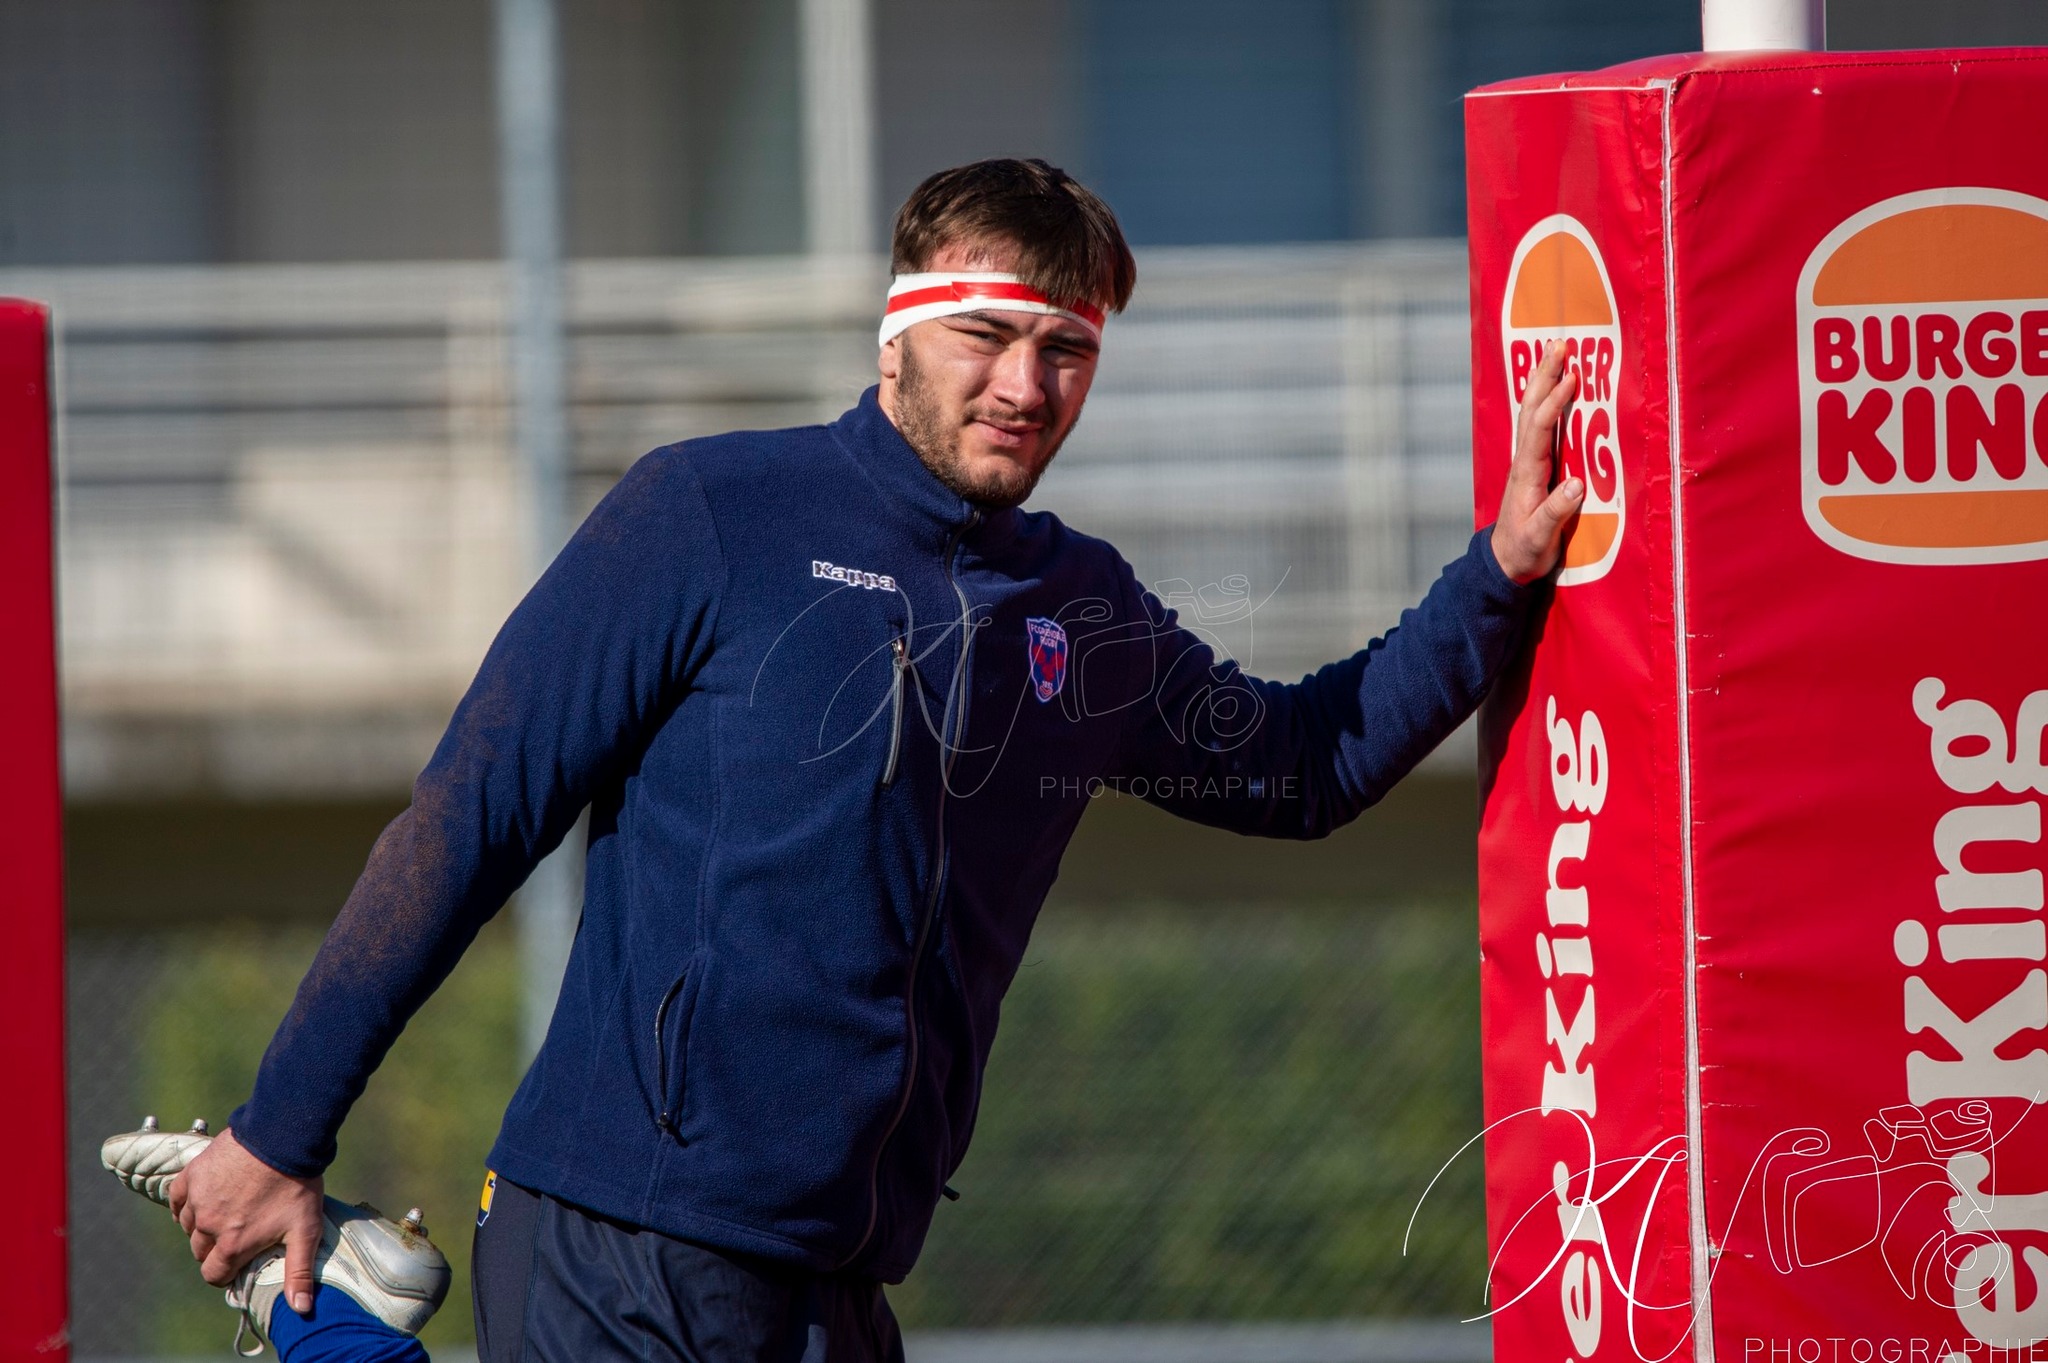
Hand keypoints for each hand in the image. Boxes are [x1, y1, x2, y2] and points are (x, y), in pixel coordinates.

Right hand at [167, 1127, 324, 1314]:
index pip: (214, 1274)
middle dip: (216, 1248)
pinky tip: (202, 1199)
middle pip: (201, 1250)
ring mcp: (197, 1199)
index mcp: (232, 1244)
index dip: (226, 1272)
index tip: (239, 1261)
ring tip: (228, 1212)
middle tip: (238, 1233)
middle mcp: (208, 1225)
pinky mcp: (192, 1174)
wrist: (283, 1136)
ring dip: (203, 1224)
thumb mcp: (305, 1230)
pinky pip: (177, 1198)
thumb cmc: (296, 1183)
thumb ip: (299, 1272)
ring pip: (189, 1225)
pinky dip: (186, 1202)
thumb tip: (300, 1309)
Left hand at [1490, 340, 1585, 583]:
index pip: (1540, 429)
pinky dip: (1546, 400)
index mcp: (1527, 474)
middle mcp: (1525, 461)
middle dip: (1544, 376)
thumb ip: (1556, 512)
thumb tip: (1578, 485)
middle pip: (1531, 409)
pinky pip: (1539, 424)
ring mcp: (1527, 461)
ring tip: (1554, 351)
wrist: (1505, 563)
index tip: (1571, 378)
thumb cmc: (1524, 551)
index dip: (1555, 403)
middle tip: (1558, 343)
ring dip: (1543, 380)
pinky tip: (1553, 386)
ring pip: (1532, 412)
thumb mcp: (1540, 537)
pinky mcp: (1534, 466)